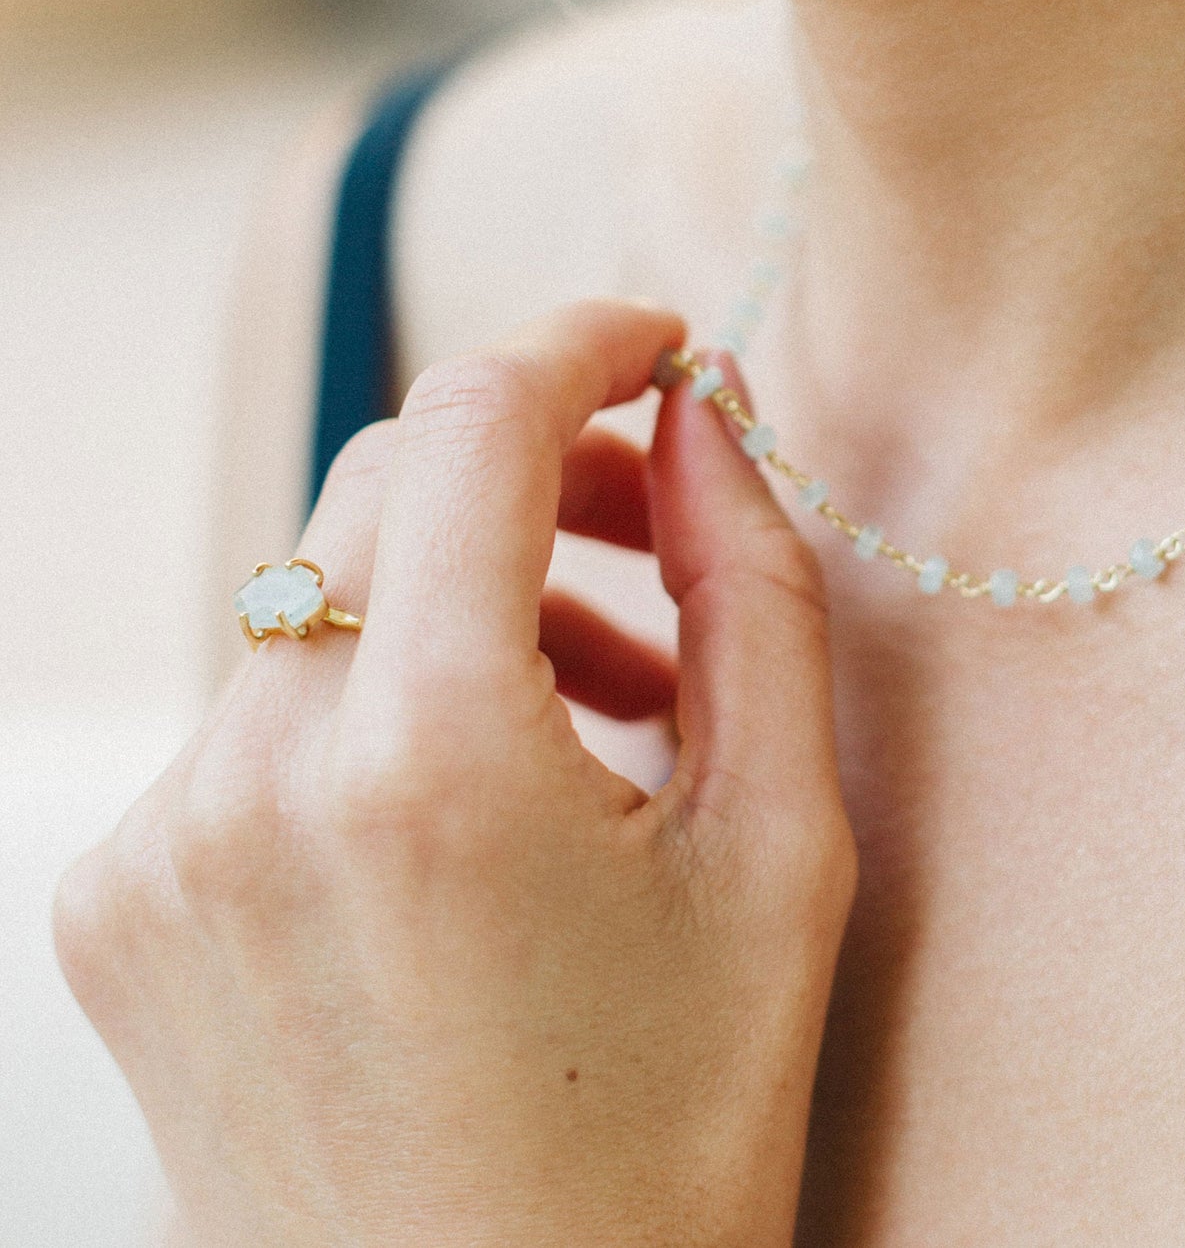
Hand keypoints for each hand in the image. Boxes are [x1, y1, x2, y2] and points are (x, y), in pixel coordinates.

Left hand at [54, 300, 856, 1247]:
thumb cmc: (671, 1132)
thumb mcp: (777, 846)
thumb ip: (751, 591)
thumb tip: (709, 418)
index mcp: (425, 763)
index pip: (474, 421)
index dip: (579, 339)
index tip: (660, 344)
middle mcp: (251, 785)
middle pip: (388, 480)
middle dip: (537, 466)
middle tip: (659, 532)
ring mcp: (160, 848)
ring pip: (321, 589)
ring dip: (466, 590)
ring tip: (601, 700)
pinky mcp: (121, 905)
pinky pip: (259, 706)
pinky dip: (377, 696)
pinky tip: (479, 806)